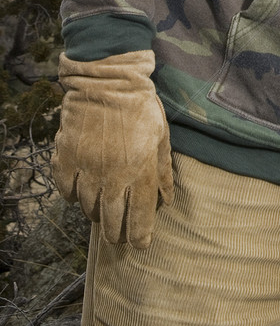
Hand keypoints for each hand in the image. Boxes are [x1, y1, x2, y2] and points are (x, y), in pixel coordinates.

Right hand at [52, 50, 173, 248]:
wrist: (107, 80)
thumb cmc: (140, 107)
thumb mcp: (161, 136)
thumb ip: (163, 171)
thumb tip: (168, 200)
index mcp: (140, 168)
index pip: (141, 213)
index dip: (140, 234)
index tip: (140, 245)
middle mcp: (112, 173)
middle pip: (111, 218)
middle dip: (116, 233)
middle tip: (118, 238)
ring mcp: (86, 166)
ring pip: (88, 206)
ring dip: (96, 214)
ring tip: (102, 213)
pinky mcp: (66, 157)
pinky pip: (66, 189)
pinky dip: (72, 195)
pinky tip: (81, 192)